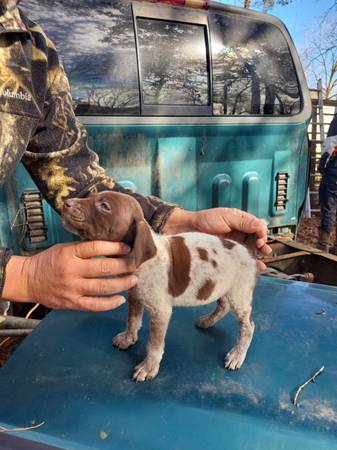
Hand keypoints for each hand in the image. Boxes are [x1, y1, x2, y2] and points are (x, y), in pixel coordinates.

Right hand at [3, 241, 137, 311]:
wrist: (28, 280)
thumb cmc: (49, 261)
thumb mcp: (64, 248)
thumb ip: (85, 248)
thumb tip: (112, 246)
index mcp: (69, 254)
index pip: (96, 248)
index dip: (115, 248)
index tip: (127, 248)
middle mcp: (71, 271)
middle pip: (103, 268)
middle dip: (124, 266)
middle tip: (136, 264)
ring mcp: (72, 289)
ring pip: (103, 288)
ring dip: (122, 284)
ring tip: (133, 280)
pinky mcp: (72, 303)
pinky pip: (94, 305)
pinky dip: (110, 304)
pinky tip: (121, 299)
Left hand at [163, 207, 271, 270]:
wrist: (188, 229)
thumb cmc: (205, 220)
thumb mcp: (226, 217)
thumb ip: (243, 222)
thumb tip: (260, 224)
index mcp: (241, 220)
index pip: (257, 226)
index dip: (261, 232)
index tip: (260, 238)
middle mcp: (240, 232)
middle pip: (256, 239)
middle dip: (262, 245)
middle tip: (263, 249)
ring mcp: (234, 243)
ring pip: (250, 250)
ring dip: (258, 255)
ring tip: (262, 261)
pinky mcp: (229, 253)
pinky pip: (241, 258)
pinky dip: (249, 262)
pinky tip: (256, 267)